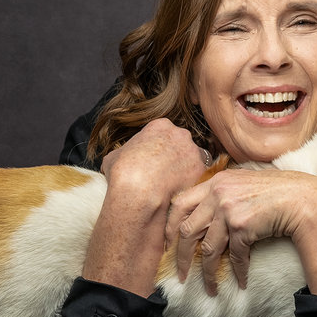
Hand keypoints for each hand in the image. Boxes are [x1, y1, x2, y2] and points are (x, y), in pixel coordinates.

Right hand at [82, 119, 208, 296]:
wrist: (139, 191)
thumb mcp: (114, 156)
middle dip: (176, 155)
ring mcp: (193, 150)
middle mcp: (180, 133)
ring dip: (187, 168)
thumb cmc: (123, 173)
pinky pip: (200, 174)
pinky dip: (193, 182)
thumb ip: (122, 153)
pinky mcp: (202, 169)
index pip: (164, 132)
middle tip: (166, 172)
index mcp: (160, 125)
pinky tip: (182, 191)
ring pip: (193, 157)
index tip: (155, 159)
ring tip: (175, 184)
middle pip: (181, 142)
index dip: (159, 147)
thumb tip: (116, 159)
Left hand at [166, 169, 316, 297]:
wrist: (303, 198)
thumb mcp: (242, 184)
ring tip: (210, 288)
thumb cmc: (275, 192)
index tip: (171, 245)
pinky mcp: (242, 226)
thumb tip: (201, 220)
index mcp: (215, 182)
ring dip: (208, 273)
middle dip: (181, 256)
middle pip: (186, 229)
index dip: (170, 227)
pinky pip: (234, 256)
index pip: (179, 204)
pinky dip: (236, 272)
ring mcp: (229, 209)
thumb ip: (221, 195)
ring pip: (207, 249)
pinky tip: (240, 281)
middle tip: (181, 274)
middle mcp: (218, 193)